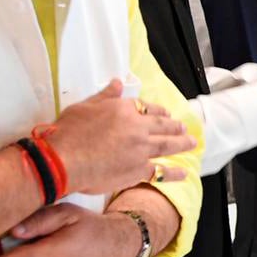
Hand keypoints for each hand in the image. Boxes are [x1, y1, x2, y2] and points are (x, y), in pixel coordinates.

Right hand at [52, 79, 195, 193]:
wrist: (64, 160)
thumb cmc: (68, 132)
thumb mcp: (84, 106)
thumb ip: (104, 96)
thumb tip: (118, 83)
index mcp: (124, 109)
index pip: (147, 108)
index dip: (158, 111)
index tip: (166, 113)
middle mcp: (137, 128)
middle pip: (163, 125)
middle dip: (175, 126)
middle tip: (185, 128)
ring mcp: (141, 150)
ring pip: (167, 145)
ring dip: (182, 143)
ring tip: (192, 143)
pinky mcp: (139, 170)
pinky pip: (161, 172)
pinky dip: (174, 173)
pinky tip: (184, 173)